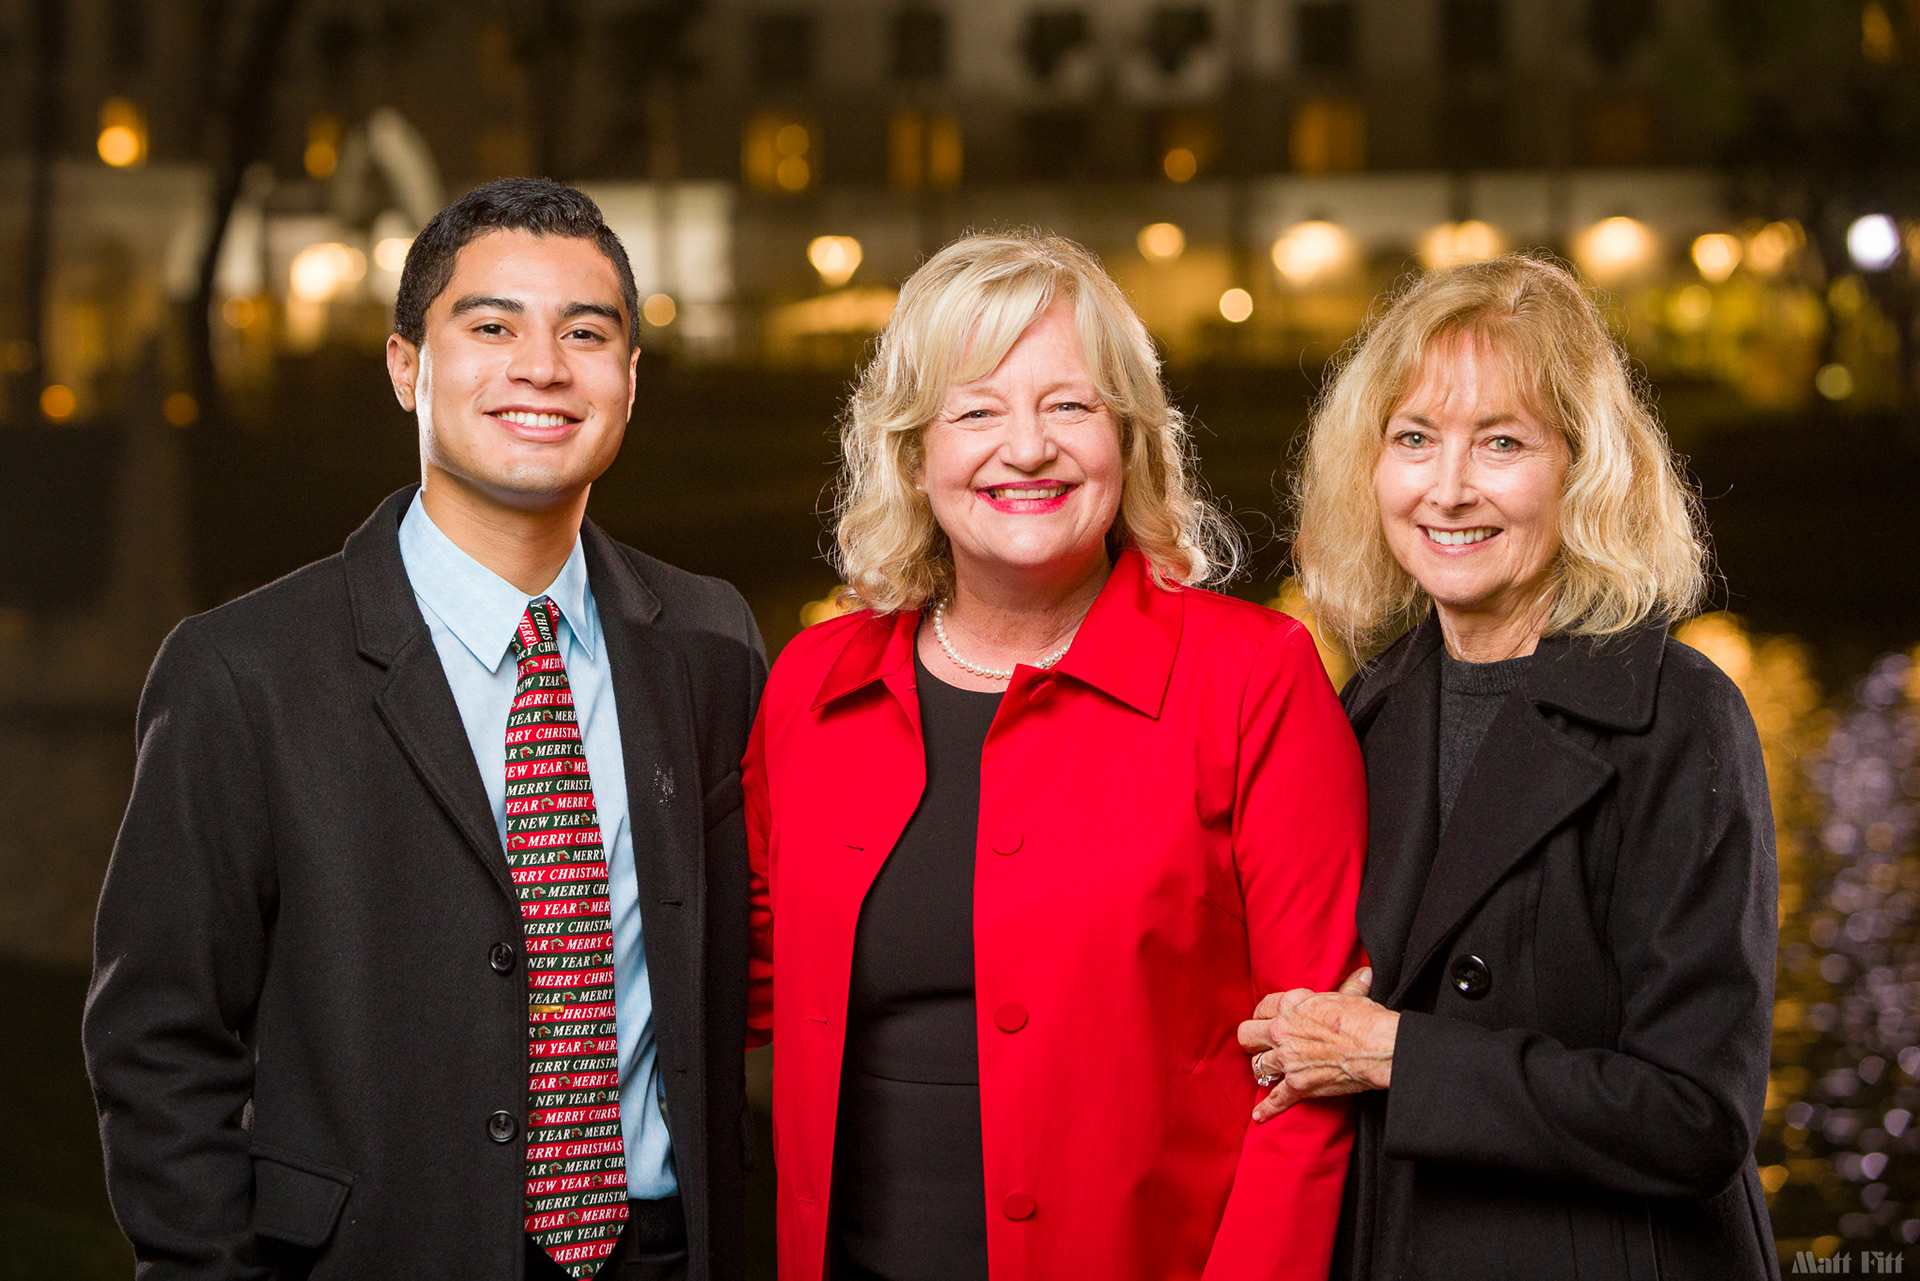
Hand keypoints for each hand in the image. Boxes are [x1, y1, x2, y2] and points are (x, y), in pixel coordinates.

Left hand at [1237, 966, 1397, 1122]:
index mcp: (1291, 1004)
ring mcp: (1287, 1058)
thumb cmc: (1366, 1019)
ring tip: (1267, 1072)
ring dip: (1263, 1070)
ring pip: (1257, 1065)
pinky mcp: (1298, 1084)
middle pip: (1247, 1036)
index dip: (1262, 1016)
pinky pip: (1275, 1099)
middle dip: (1251, 1041)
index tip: (1266, 1022)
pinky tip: (1259, 1115)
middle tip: (1259, 1046)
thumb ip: (1349, 986)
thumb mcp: (1352, 997)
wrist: (1378, 1047)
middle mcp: (1282, 1030)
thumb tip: (1362, 974)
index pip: (1261, 1007)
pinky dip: (1267, 1108)